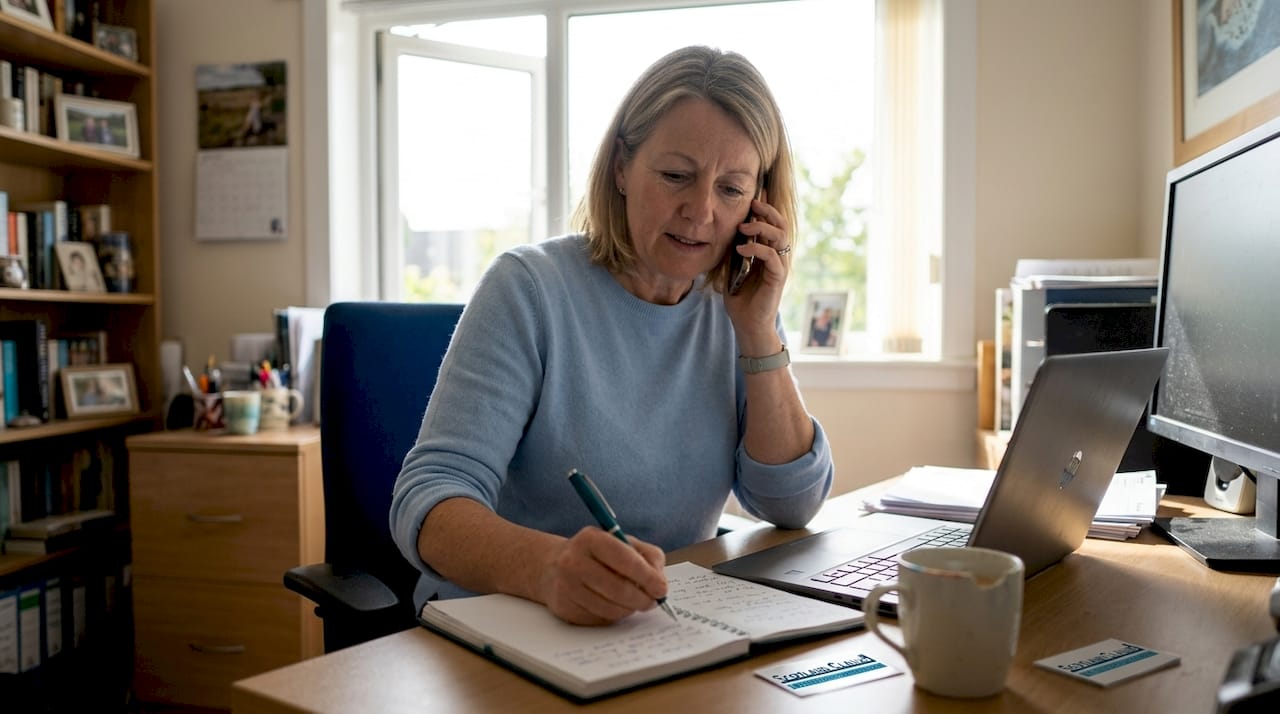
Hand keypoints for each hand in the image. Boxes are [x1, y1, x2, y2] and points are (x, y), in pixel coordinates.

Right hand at [538, 527, 668, 624]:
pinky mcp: (564, 608)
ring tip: (633, 602)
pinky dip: (613, 615)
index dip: (648, 577)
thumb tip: (660, 582)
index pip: (626, 560)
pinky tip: (612, 605)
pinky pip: (599, 619)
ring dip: (629, 609)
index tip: (662, 589)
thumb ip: (648, 556)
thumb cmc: (597, 554)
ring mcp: (566, 586)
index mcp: (591, 539)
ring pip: (611, 609)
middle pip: (619, 589)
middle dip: (642, 599)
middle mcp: (573, 561)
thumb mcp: (623, 543)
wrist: (554, 566)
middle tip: (652, 601)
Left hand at [724, 191, 791, 353]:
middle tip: (752, 204)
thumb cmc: (740, 297)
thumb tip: (726, 230)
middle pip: (781, 225)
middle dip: (768, 211)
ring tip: (744, 227)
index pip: (772, 224)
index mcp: (769, 252)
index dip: (767, 208)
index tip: (754, 195)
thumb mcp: (733, 268)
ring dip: (762, 228)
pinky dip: (757, 249)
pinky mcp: (777, 278)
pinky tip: (741, 249)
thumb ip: (734, 250)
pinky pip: (772, 257)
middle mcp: (778, 257)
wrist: (748, 323)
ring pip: (780, 237)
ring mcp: (780, 267)